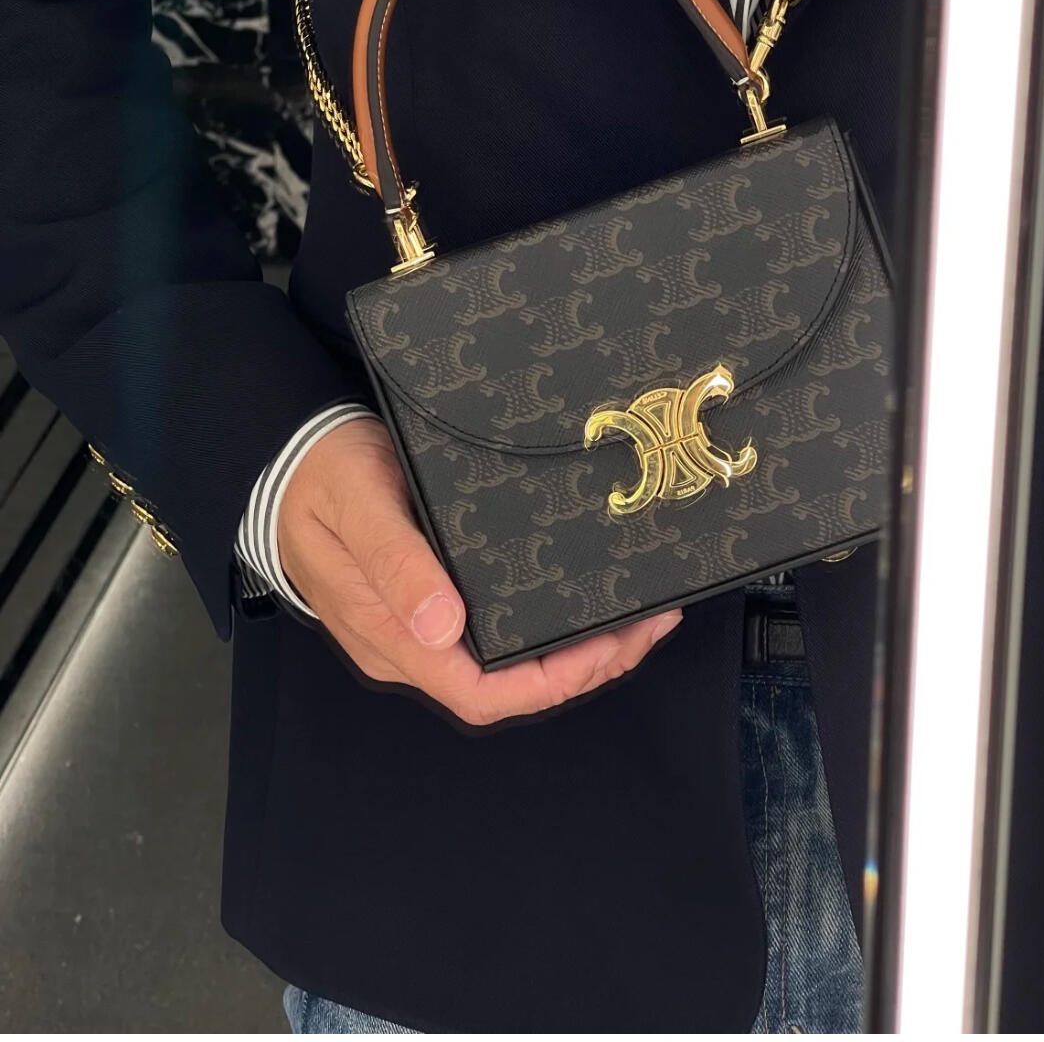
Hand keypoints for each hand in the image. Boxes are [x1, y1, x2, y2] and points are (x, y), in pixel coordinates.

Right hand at [276, 417, 681, 724]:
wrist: (285, 458)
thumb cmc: (321, 476)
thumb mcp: (357, 503)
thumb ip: (395, 562)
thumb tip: (442, 626)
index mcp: (392, 636)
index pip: (481, 693)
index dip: (552, 683)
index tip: (611, 646)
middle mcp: (411, 645)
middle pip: (508, 686)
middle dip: (585, 665)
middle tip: (650, 621)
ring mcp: (421, 627)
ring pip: (509, 664)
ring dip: (577, 649)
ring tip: (638, 613)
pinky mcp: (431, 600)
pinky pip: (499, 632)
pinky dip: (550, 622)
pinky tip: (584, 596)